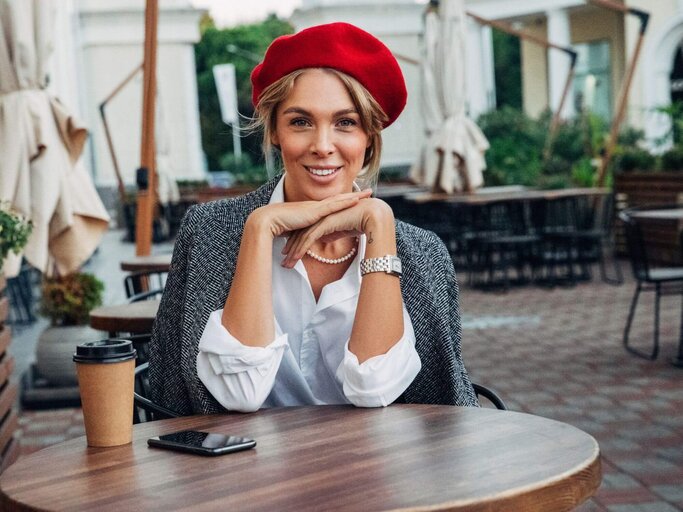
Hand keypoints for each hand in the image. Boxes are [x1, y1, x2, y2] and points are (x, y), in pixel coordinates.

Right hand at [248, 189, 371, 237]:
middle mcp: (316, 206)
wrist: (268, 221)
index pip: (332, 205)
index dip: (344, 201)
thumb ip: (304, 236)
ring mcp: (315, 207)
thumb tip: (307, 243)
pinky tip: (356, 200)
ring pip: (340, 199)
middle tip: (369, 191)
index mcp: (313, 211)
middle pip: (339, 199)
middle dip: (355, 195)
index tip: (357, 199)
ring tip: (369, 193)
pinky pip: (334, 205)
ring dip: (355, 196)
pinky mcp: (314, 211)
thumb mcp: (296, 233)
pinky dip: (346, 202)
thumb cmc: (278, 228)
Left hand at [281, 198, 393, 267]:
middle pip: (300, 234)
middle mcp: (319, 217)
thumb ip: (331, 233)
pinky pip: (309, 238)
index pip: (305, 231)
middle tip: (284, 262)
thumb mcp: (342, 230)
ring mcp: (321, 219)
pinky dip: (301, 249)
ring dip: (293, 252)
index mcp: (322, 217)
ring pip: (302, 237)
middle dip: (290, 249)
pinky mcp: (324, 224)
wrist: (371, 215)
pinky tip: (295, 258)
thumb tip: (324, 238)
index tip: (290, 255)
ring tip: (286, 265)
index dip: (296, 243)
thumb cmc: (361, 222)